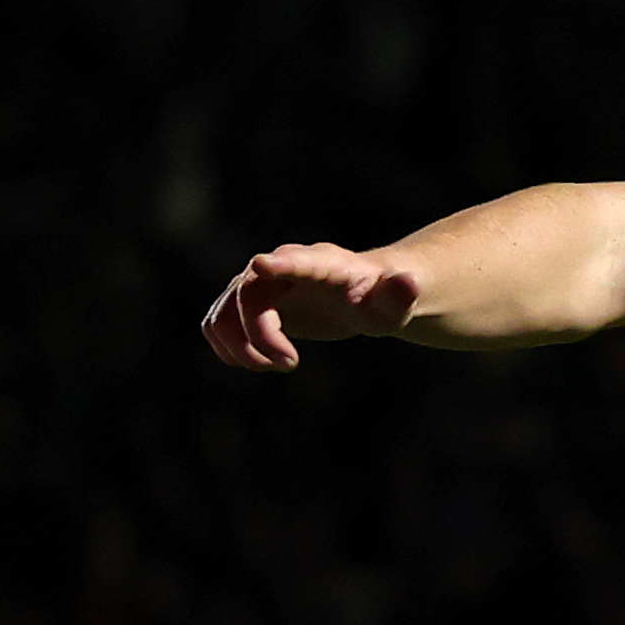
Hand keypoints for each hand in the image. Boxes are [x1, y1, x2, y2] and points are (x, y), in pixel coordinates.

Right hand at [201, 243, 422, 371]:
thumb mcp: (394, 304)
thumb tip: (407, 283)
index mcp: (319, 264)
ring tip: (277, 364)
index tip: (262, 266)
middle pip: (246, 297)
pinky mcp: (250, 303)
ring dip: (238, 348)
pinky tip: (260, 362)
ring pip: (222, 314)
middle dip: (260, 339)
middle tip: (290, 363)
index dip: (279, 265)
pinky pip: (217, 325)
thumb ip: (400, 295)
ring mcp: (259, 284)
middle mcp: (280, 267)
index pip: (294, 260)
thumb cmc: (380, 300)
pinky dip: (228, 349)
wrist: (365, 296)